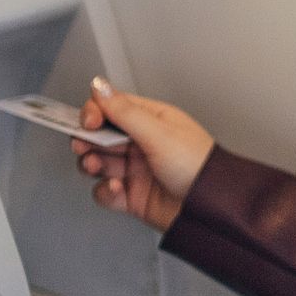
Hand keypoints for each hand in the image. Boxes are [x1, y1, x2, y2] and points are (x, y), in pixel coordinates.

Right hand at [70, 77, 213, 232]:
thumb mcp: (159, 133)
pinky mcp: (132, 195)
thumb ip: (124, 111)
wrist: (210, 210)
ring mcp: (135, 169)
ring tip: (97, 167)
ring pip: (97, 162)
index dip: (94, 112)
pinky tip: (116, 189)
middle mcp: (140, 143)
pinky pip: (105, 191)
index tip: (89, 122)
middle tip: (85, 146)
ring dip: (91, 164)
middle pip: (99, 135)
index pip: (111, 107)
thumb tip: (99, 86)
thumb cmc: (198, 166)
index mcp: (150, 120)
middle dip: (86, 140)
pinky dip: (106, 191)